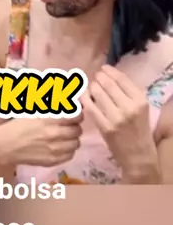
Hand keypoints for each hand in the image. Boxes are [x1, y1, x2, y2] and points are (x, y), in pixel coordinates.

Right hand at [0, 114, 82, 167]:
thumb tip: (66, 104)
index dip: (78, 114)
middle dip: (75, 126)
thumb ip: (50, 109)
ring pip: (76, 144)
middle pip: (77, 130)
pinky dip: (68, 150)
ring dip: (72, 139)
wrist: (4, 146)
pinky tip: (60, 146)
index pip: (76, 116)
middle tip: (68, 125)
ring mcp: (54, 150)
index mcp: (49, 120)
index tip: (76, 114)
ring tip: (65, 137)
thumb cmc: (17, 125)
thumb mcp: (33, 112)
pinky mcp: (52, 161)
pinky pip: (70, 155)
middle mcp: (54, 135)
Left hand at [82, 65, 158, 181]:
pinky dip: (84, 98)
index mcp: (140, 100)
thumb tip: (108, 74)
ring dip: (91, 87)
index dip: (109, 71)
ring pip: (97, 92)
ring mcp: (115, 117)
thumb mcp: (140, 108)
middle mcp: (128, 107)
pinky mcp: (104, 126)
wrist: (137, 155)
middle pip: (107, 84)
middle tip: (95, 78)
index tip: (103, 69)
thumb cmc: (138, 129)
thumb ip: (127, 92)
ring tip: (92, 88)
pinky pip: (90, 106)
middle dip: (98, 78)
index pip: (121, 79)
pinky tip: (84, 97)